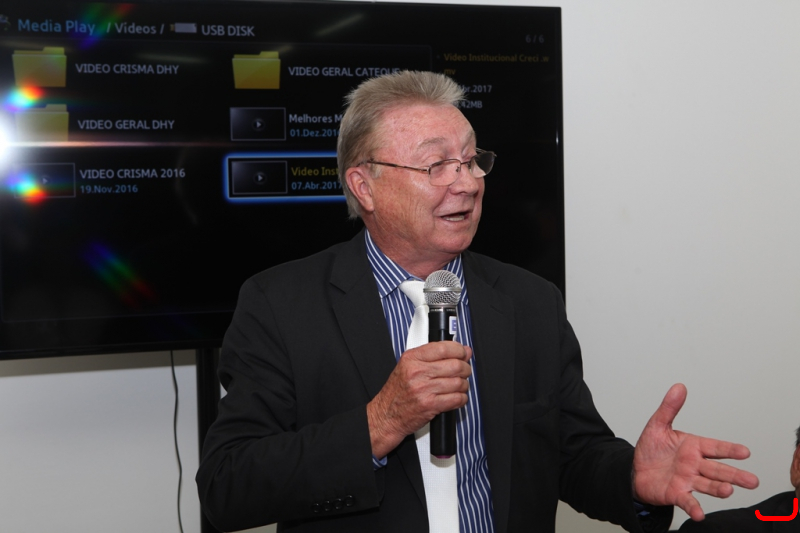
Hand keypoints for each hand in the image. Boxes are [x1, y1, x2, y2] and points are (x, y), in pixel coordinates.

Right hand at [367, 341, 470, 458]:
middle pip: (455, 365)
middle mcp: (417, 372)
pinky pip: (457, 399)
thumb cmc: (397, 392)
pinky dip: (461, 399)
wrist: (386, 415)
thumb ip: (434, 357)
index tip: (463, 353)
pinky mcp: (430, 405)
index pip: (444, 348)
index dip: (459, 350)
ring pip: (459, 382)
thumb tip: (463, 350)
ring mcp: (424, 389)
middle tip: (464, 371)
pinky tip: (456, 397)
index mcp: (412, 359)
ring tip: (458, 386)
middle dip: (465, 368)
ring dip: (463, 385)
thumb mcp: (409, 367)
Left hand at [632, 383, 758, 520]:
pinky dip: (694, 507)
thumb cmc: (651, 449)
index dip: (729, 450)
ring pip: (707, 485)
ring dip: (719, 489)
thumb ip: (669, 408)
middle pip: (718, 470)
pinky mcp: (676, 493)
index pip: (715, 447)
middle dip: (735, 475)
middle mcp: (694, 465)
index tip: (745, 452)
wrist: (635, 470)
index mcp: (693, 447)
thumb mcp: (657, 425)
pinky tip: (700, 514)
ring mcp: (687, 480)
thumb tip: (679, 387)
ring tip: (729, 490)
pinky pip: (687, 501)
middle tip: (752, 481)